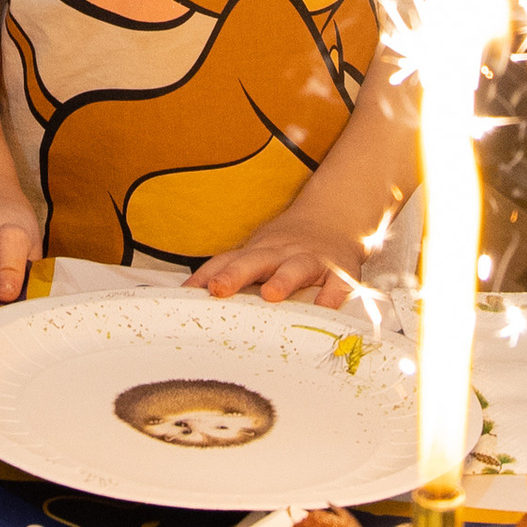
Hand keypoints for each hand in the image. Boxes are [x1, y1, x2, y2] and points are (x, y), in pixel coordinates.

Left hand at [190, 218, 361, 307]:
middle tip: (218, 290)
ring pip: (296, 268)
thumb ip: (231, 271)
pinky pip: (337, 284)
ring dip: (283, 279)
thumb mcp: (259, 252)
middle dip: (235, 275)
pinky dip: (331, 295)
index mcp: (259, 251)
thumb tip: (188, 295)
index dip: (207, 275)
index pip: (228, 260)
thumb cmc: (288, 245)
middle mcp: (281, 253)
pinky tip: (324, 308)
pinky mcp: (339, 272)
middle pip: (256, 261)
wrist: (335, 218)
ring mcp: (311, 260)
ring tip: (271, 295)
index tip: (186, 294)